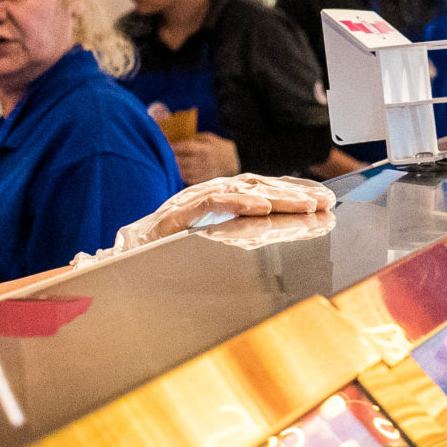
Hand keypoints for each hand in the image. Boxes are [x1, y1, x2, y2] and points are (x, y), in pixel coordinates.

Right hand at [96, 174, 337, 258]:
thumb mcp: (211, 242)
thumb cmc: (166, 253)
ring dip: (276, 197)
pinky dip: (237, 203)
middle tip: (325, 201)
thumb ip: (238, 234)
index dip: (293, 189)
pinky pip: (211, 203)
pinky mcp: (176, 214)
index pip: (262, 187)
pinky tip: (261, 209)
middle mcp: (207, 194)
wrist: (121, 261)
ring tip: (304, 205)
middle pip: (258, 185)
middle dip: (295, 192)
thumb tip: (278, 234)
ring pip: (241, 190)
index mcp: (217, 200)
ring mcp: (191, 201)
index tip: (323, 197)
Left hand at [169, 132, 240, 184]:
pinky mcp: (204, 180)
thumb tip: (180, 136)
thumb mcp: (210, 138)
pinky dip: (180, 176)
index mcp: (206, 149)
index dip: (175, 146)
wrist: (235, 162)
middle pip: (183, 160)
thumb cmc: (220, 148)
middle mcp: (204, 161)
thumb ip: (196, 137)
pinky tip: (174, 172)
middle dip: (171, 157)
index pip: (187, 147)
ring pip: (184, 171)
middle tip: (162, 154)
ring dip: (174, 168)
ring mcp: (204, 172)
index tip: (166, 144)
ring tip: (165, 164)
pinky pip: (188, 179)